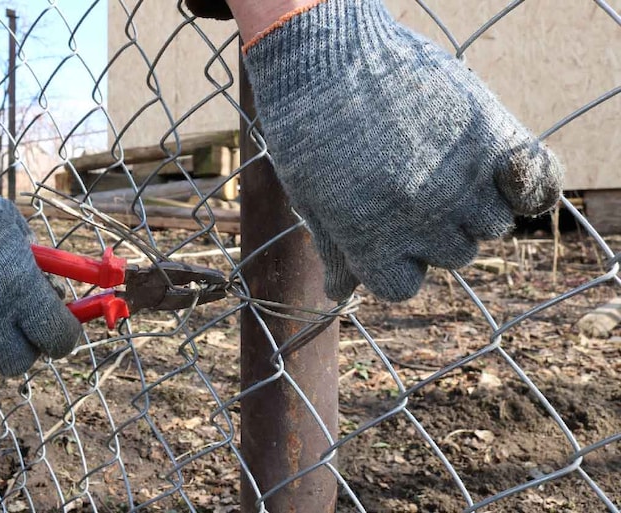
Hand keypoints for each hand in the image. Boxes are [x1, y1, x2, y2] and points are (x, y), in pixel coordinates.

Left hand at [242, 0, 562, 300]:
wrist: (331, 53)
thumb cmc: (308, 125)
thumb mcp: (309, 193)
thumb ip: (335, 247)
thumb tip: (340, 294)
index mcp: (370, 241)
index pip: (402, 286)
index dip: (394, 261)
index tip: (385, 231)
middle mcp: (421, 221)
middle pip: (453, 254)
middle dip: (434, 228)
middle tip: (414, 183)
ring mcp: (461, 180)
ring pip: (492, 225)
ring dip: (475, 204)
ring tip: (448, 165)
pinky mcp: (492, 137)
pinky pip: (540, 186)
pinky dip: (532, 185)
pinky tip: (506, 169)